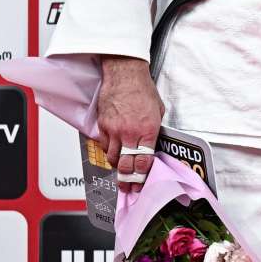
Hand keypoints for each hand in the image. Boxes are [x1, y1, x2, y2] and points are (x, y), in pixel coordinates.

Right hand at [96, 56, 163, 192]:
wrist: (124, 74)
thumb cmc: (142, 89)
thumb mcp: (158, 111)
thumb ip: (154, 129)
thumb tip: (152, 144)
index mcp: (147, 130)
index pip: (144, 161)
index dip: (142, 176)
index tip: (141, 184)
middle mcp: (130, 133)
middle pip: (125, 165)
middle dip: (127, 180)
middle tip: (128, 187)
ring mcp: (114, 130)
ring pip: (112, 158)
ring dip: (117, 166)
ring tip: (121, 171)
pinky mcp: (102, 126)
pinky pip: (104, 146)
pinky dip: (108, 151)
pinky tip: (113, 152)